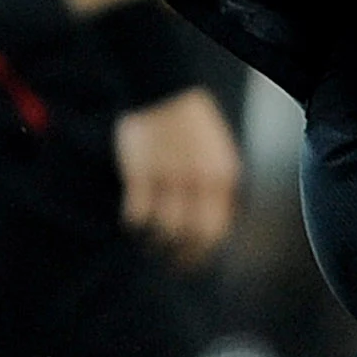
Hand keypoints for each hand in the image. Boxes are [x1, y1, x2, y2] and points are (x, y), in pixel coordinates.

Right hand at [114, 87, 241, 266]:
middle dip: (180, 257)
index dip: (201, 255)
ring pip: (163, 230)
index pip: (215, 233)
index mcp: (222, 177)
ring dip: (155, 243)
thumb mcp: (220, 156)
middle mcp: (198, 181)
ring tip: (149, 244)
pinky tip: (134, 223)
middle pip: (191, 237)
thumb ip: (220, 191)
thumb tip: (215, 233)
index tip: (189, 264)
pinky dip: (135, 225)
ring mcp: (168, 177)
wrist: (165, 92)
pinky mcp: (140, 173)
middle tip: (169, 262)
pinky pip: (137, 215)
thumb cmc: (194, 129)